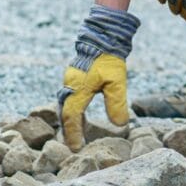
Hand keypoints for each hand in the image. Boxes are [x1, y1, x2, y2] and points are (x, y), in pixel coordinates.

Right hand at [58, 5, 140, 150]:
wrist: (103, 36)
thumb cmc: (110, 58)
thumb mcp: (117, 82)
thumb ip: (117, 103)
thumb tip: (121, 124)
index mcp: (78, 90)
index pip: (72, 117)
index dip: (74, 134)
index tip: (77, 148)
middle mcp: (70, 87)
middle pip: (64, 114)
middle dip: (68, 131)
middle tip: (73, 146)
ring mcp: (70, 81)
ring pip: (65, 106)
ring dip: (70, 121)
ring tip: (76, 135)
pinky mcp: (73, 77)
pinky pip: (69, 98)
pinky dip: (72, 110)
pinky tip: (80, 116)